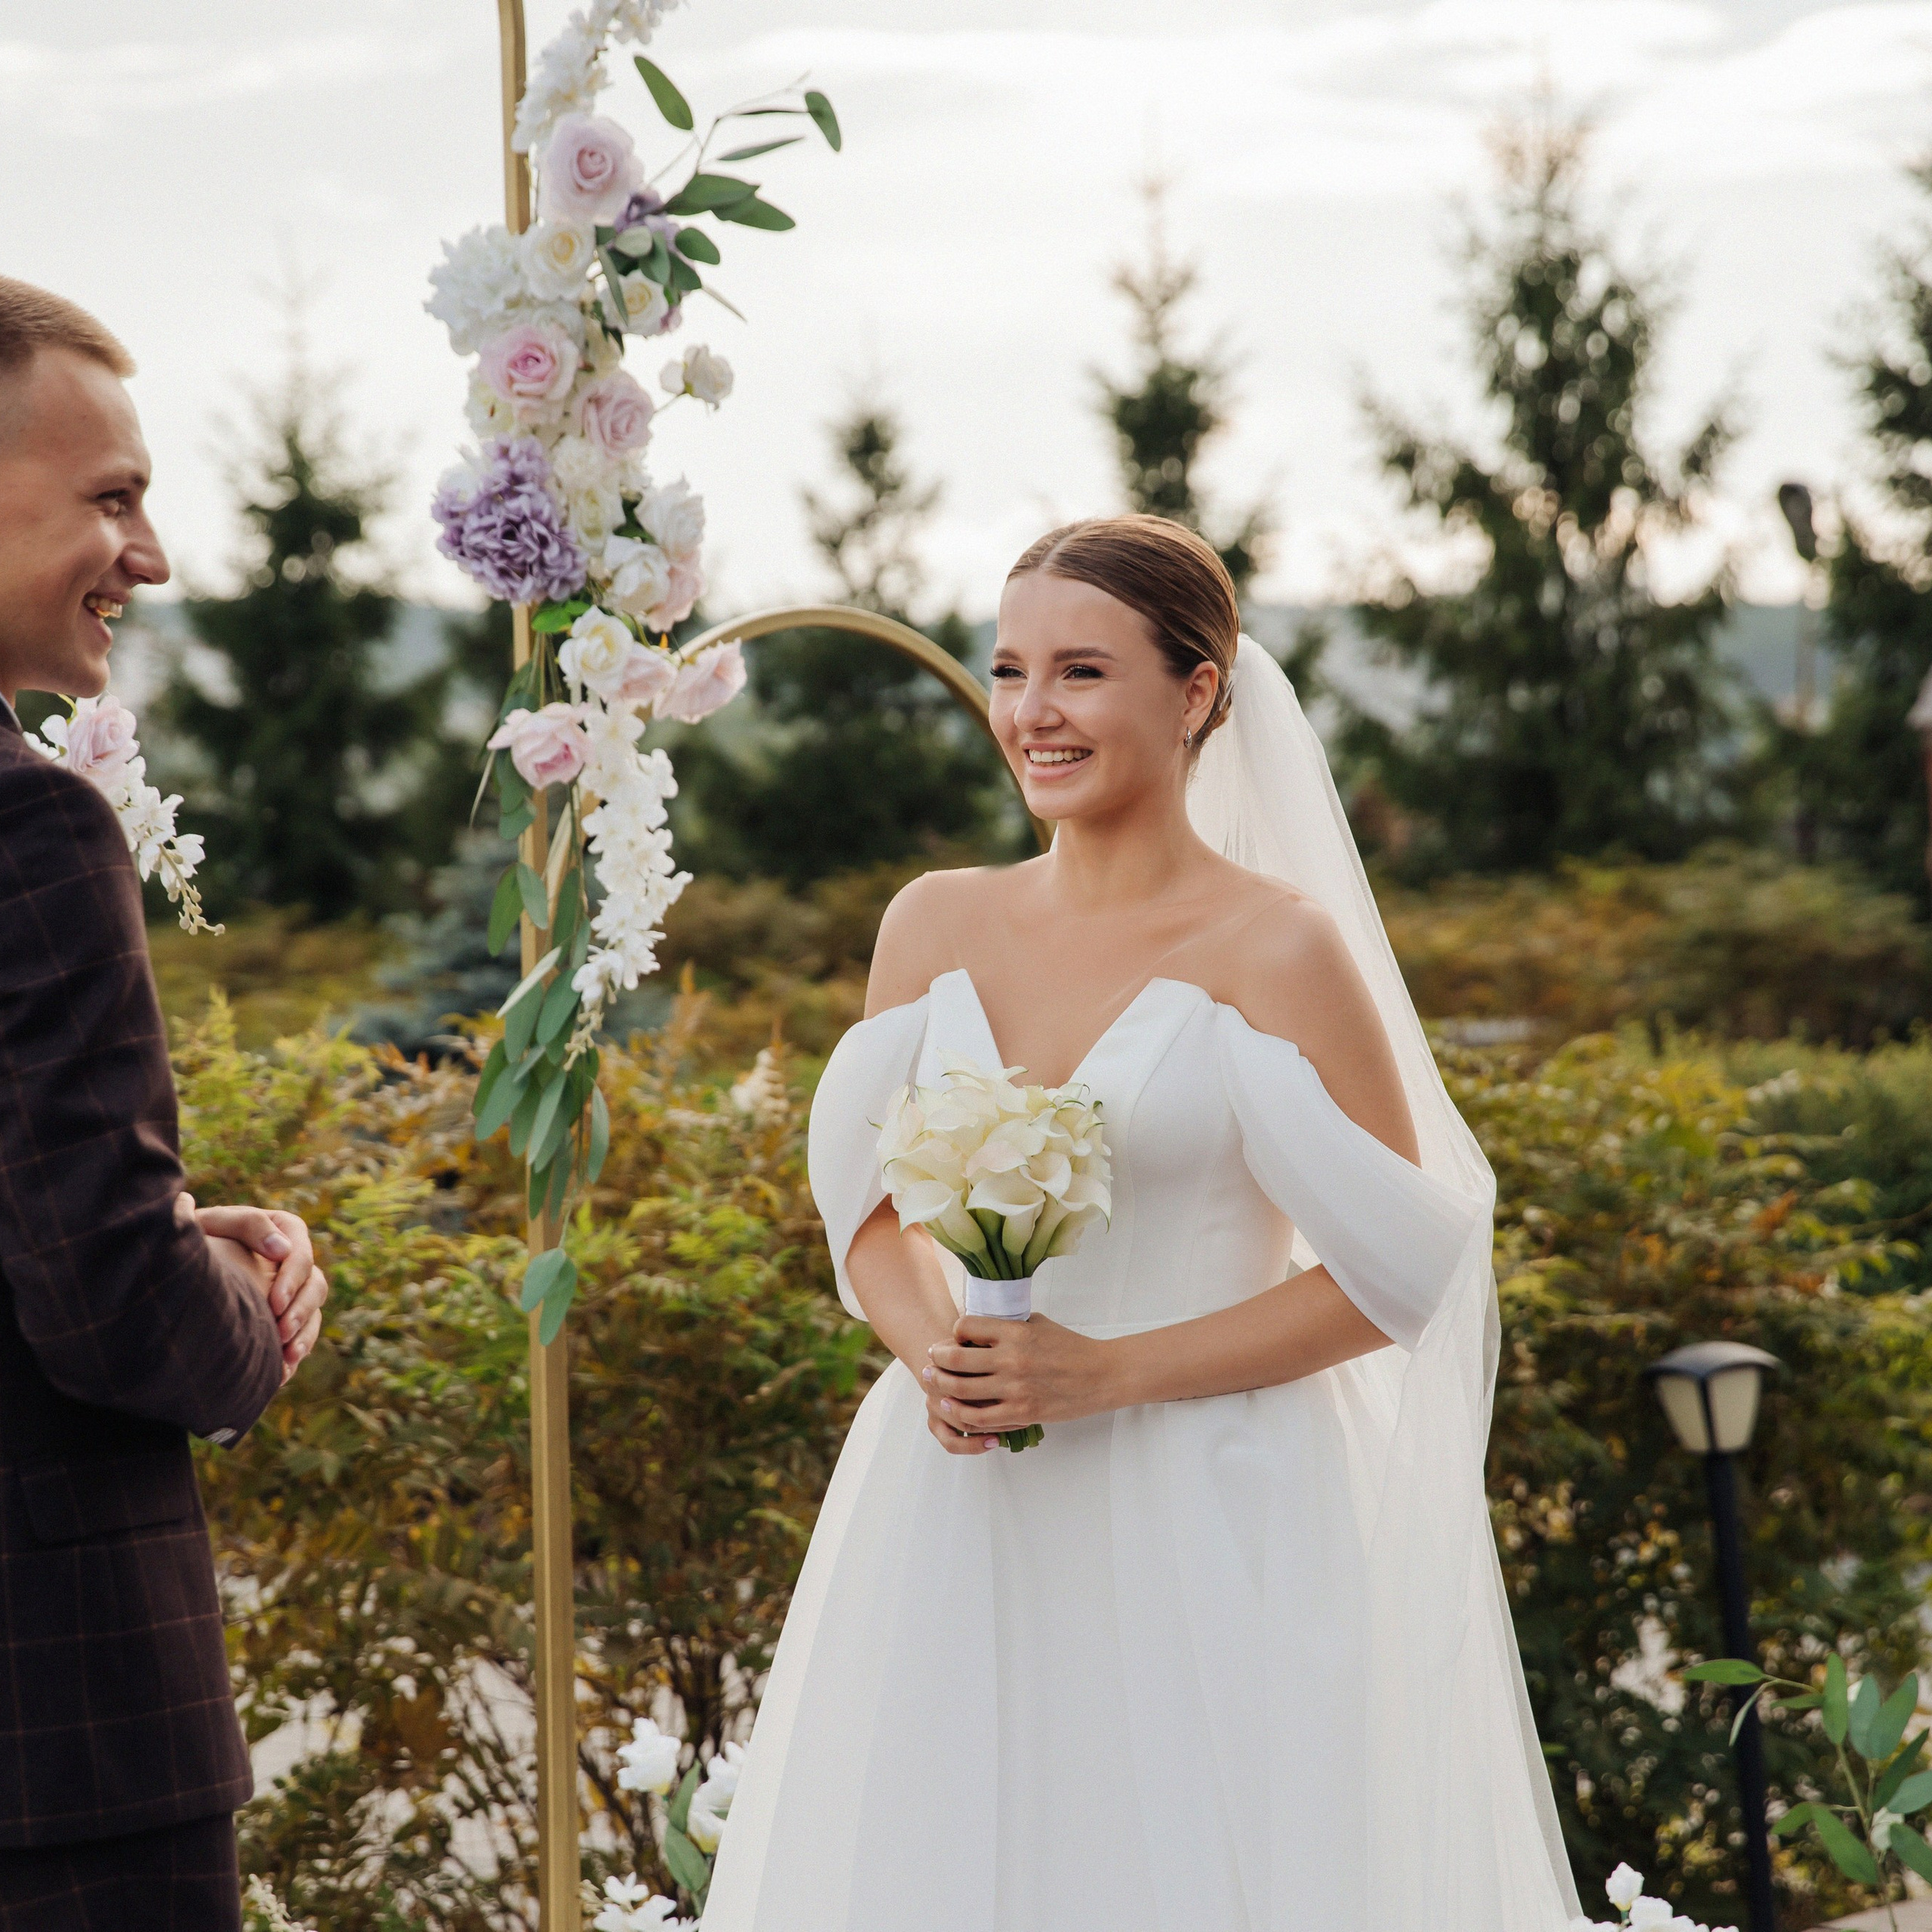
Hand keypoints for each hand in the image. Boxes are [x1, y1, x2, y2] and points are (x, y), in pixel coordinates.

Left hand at [180, 1196, 328, 1382]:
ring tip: (287, 1356)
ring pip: (314, 1312)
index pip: (301, 1256)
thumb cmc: (197, 1240)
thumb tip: (283, 1249)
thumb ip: (249, 1225)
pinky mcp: (285, 1315)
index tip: (275, 1303)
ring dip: (303, 1334)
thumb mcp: (216, 1223)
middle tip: (281, 1333)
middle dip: (300, 1311)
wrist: (178, 1267)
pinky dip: (295, 1351)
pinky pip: (302, 1335)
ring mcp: (292, 1289)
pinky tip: (281, 1369)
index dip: (292, 1280)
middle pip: (314, 1285)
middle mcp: (293, 1261)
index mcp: (285, 1232)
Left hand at [919, 1313, 1115, 1451]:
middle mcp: (1012, 1359)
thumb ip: (1009, 1325)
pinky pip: (981, 1418)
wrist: (1102, 1375)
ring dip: (943, 1389)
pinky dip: (964, 1415)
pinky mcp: (1022, 1413)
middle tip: (930, 1362)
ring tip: (935, 1386)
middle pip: (956, 1359)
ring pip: (962, 1392)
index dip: (954, 1332)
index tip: (952, 1338)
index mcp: (1016, 1332)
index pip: (966, 1327)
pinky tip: (957, 1411)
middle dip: (936, 1360)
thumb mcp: (1039, 1324)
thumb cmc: (1071, 1347)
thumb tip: (980, 1327)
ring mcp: (1015, 1389)